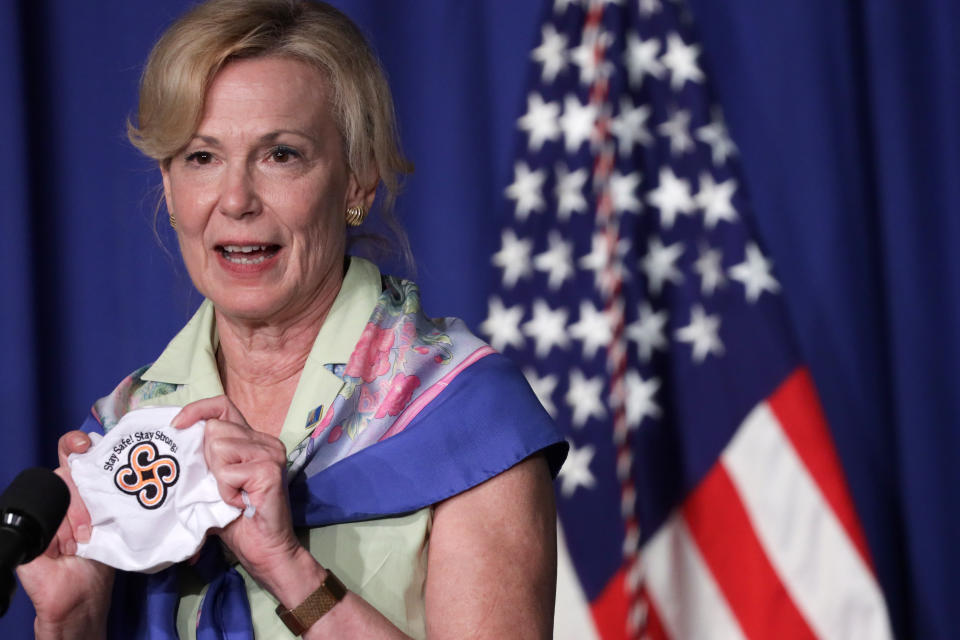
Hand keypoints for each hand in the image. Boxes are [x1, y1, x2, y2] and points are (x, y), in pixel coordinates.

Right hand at [16, 431, 113, 637]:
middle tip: (93, 525)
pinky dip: (59, 534)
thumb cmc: (100, 557)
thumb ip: (110, 494)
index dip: (75, 443)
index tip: (85, 445)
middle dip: (85, 496)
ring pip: (55, 493)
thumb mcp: (111, 520)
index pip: (70, 452)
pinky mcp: (24, 530)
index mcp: (76, 488)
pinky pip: (41, 519)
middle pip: (65, 472)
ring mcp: (37, 511)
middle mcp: (55, 495)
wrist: (81, 594)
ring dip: (75, 518)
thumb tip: (122, 469)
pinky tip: (68, 547)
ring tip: (83, 540)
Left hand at [172, 397, 308, 593]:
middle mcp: (265, 441)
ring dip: (217, 478)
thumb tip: (173, 438)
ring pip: (219, 447)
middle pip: (215, 429)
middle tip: (221, 485)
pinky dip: (226, 491)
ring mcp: (270, 453)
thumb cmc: (236, 519)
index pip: (222, 406)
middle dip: (207, 459)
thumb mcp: (213, 482)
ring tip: (232, 495)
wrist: (265, 550)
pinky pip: (228, 472)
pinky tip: (239, 502)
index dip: (197, 410)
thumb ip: (202, 459)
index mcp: (253, 439)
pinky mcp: (270, 469)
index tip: (176, 427)